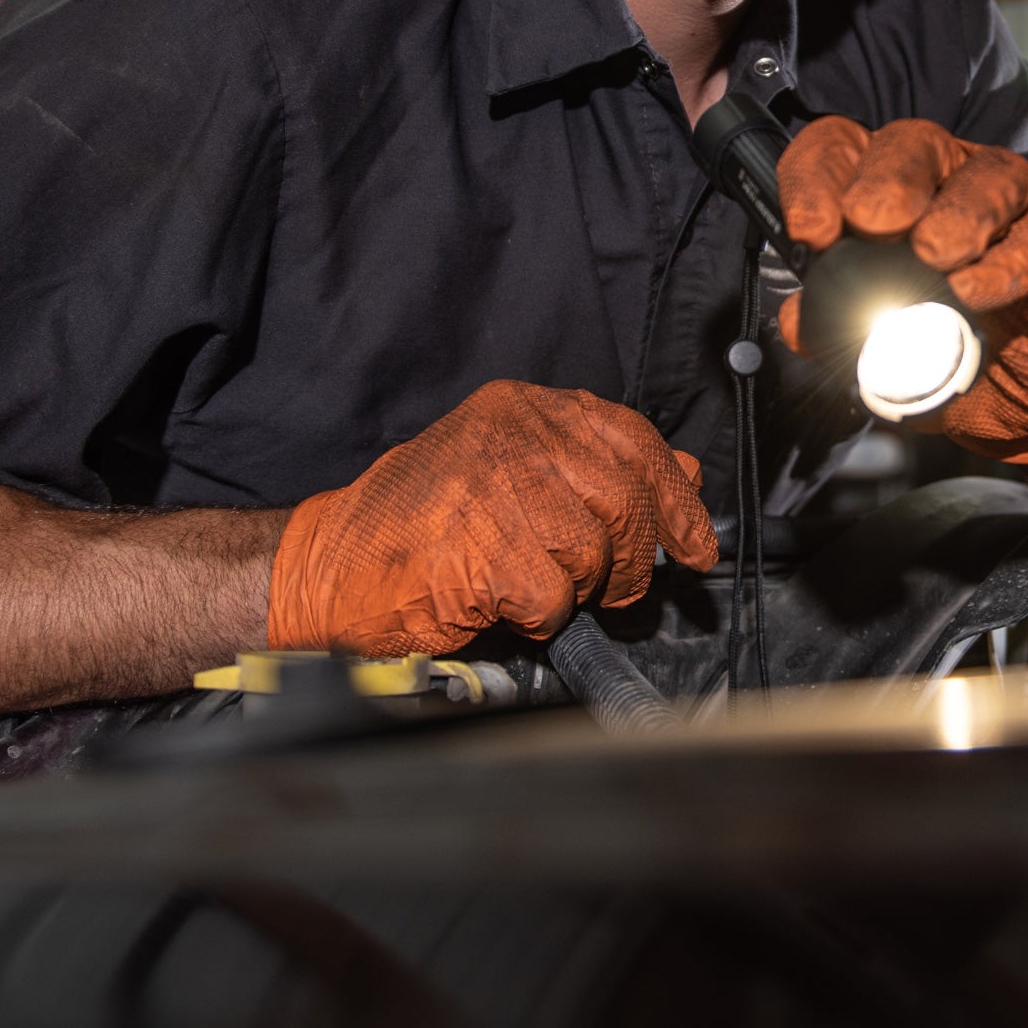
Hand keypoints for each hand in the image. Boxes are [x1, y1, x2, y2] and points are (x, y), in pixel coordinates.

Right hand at [267, 381, 718, 655]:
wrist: (329, 564)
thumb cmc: (421, 524)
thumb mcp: (514, 470)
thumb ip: (597, 467)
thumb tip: (687, 477)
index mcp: (525, 411)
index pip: (633, 439)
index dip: (675, 495)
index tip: (698, 542)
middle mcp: (514, 438)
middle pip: (624, 499)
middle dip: (635, 556)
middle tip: (623, 588)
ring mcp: (497, 490)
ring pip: (593, 550)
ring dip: (577, 588)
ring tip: (534, 585)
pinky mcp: (483, 551)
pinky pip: (552, 598)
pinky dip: (539, 617)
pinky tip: (502, 602)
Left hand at [776, 118, 1027, 464]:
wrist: (1027, 410)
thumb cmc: (950, 360)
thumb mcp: (875, 353)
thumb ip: (834, 330)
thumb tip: (798, 321)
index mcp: (889, 194)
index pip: (843, 149)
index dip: (818, 176)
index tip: (809, 231)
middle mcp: (950, 183)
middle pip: (915, 142)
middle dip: (888, 179)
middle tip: (870, 224)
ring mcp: (1015, 210)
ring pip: (988, 174)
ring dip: (955, 212)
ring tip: (932, 255)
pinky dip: (1004, 266)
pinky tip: (973, 293)